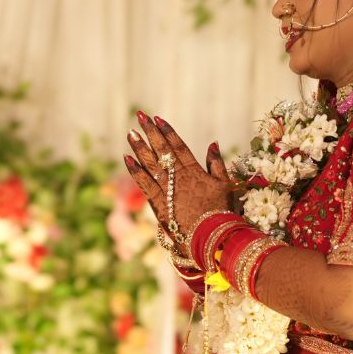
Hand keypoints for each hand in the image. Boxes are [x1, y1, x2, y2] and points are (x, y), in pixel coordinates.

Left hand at [122, 112, 230, 252]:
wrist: (213, 237)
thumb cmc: (222, 213)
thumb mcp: (225, 185)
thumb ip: (217, 164)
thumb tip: (212, 143)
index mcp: (195, 171)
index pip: (179, 146)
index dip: (168, 131)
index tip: (158, 118)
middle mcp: (180, 177)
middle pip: (163, 150)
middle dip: (151, 132)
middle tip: (140, 116)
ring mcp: (168, 190)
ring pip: (151, 164)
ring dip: (140, 147)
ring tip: (130, 133)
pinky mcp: (159, 204)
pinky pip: (145, 184)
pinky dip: (135, 171)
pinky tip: (127, 158)